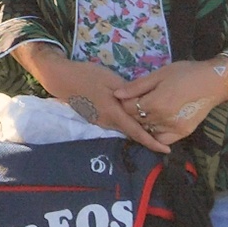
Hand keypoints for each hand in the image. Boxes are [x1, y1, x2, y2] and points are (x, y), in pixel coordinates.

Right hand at [13, 44, 168, 152]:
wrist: (61, 78)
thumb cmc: (86, 76)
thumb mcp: (110, 79)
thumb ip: (128, 93)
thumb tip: (143, 103)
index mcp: (113, 113)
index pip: (136, 133)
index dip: (152, 143)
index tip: (166, 150)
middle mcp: (107, 122)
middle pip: (130, 132)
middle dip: (146, 135)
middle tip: (164, 131)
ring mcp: (99, 121)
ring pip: (122, 127)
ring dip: (135, 128)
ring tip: (151, 123)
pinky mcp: (94, 118)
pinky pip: (114, 123)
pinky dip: (124, 122)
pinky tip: (129, 114)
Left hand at [113, 59, 227, 146]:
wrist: (213, 82)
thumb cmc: (184, 73)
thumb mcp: (158, 75)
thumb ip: (137, 86)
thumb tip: (116, 94)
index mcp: (155, 103)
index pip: (128, 108)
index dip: (124, 101)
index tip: (128, 95)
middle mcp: (163, 119)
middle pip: (137, 120)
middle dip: (132, 112)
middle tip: (137, 102)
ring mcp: (173, 128)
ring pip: (148, 130)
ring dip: (143, 122)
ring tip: (147, 111)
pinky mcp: (183, 133)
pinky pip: (163, 139)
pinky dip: (156, 133)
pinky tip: (156, 123)